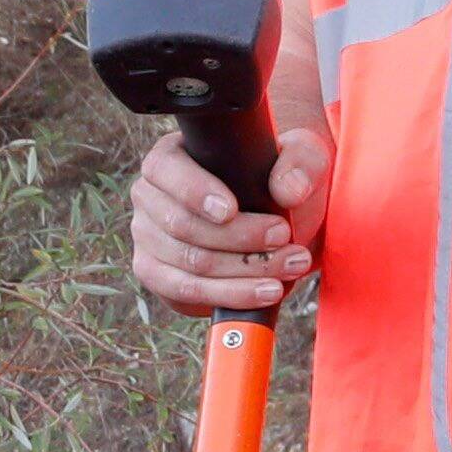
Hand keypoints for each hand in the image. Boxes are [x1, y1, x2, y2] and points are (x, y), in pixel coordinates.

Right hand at [126, 123, 316, 315]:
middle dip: (238, 238)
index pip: (164, 170)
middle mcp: (150, 197)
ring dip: (243, 271)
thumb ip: (301, 162)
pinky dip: (230, 295)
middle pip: (181, 225)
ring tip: (288, 266)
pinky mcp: (159, 275)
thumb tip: (287, 190)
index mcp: (171, 156)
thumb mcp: (302, 157)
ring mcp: (149, 239)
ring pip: (188, 263)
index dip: (194, 192)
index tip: (230, 211)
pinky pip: (185, 293)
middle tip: (283, 238)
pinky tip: (264, 293)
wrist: (280, 221)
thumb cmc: (280, 180)